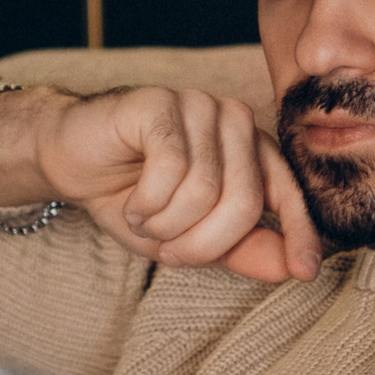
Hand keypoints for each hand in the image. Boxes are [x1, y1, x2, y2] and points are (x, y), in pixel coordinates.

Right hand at [0, 87, 321, 283]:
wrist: (69, 161)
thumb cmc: (133, 197)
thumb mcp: (190, 238)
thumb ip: (243, 249)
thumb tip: (294, 268)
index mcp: (249, 149)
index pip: (288, 192)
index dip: (299, 233)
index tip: (306, 272)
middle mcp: (232, 120)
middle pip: (243, 201)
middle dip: (202, 244)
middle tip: (168, 251)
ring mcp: (198, 105)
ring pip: (205, 190)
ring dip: (165, 224)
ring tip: (144, 218)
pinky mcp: (162, 103)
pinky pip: (171, 169)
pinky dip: (146, 203)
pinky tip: (132, 201)